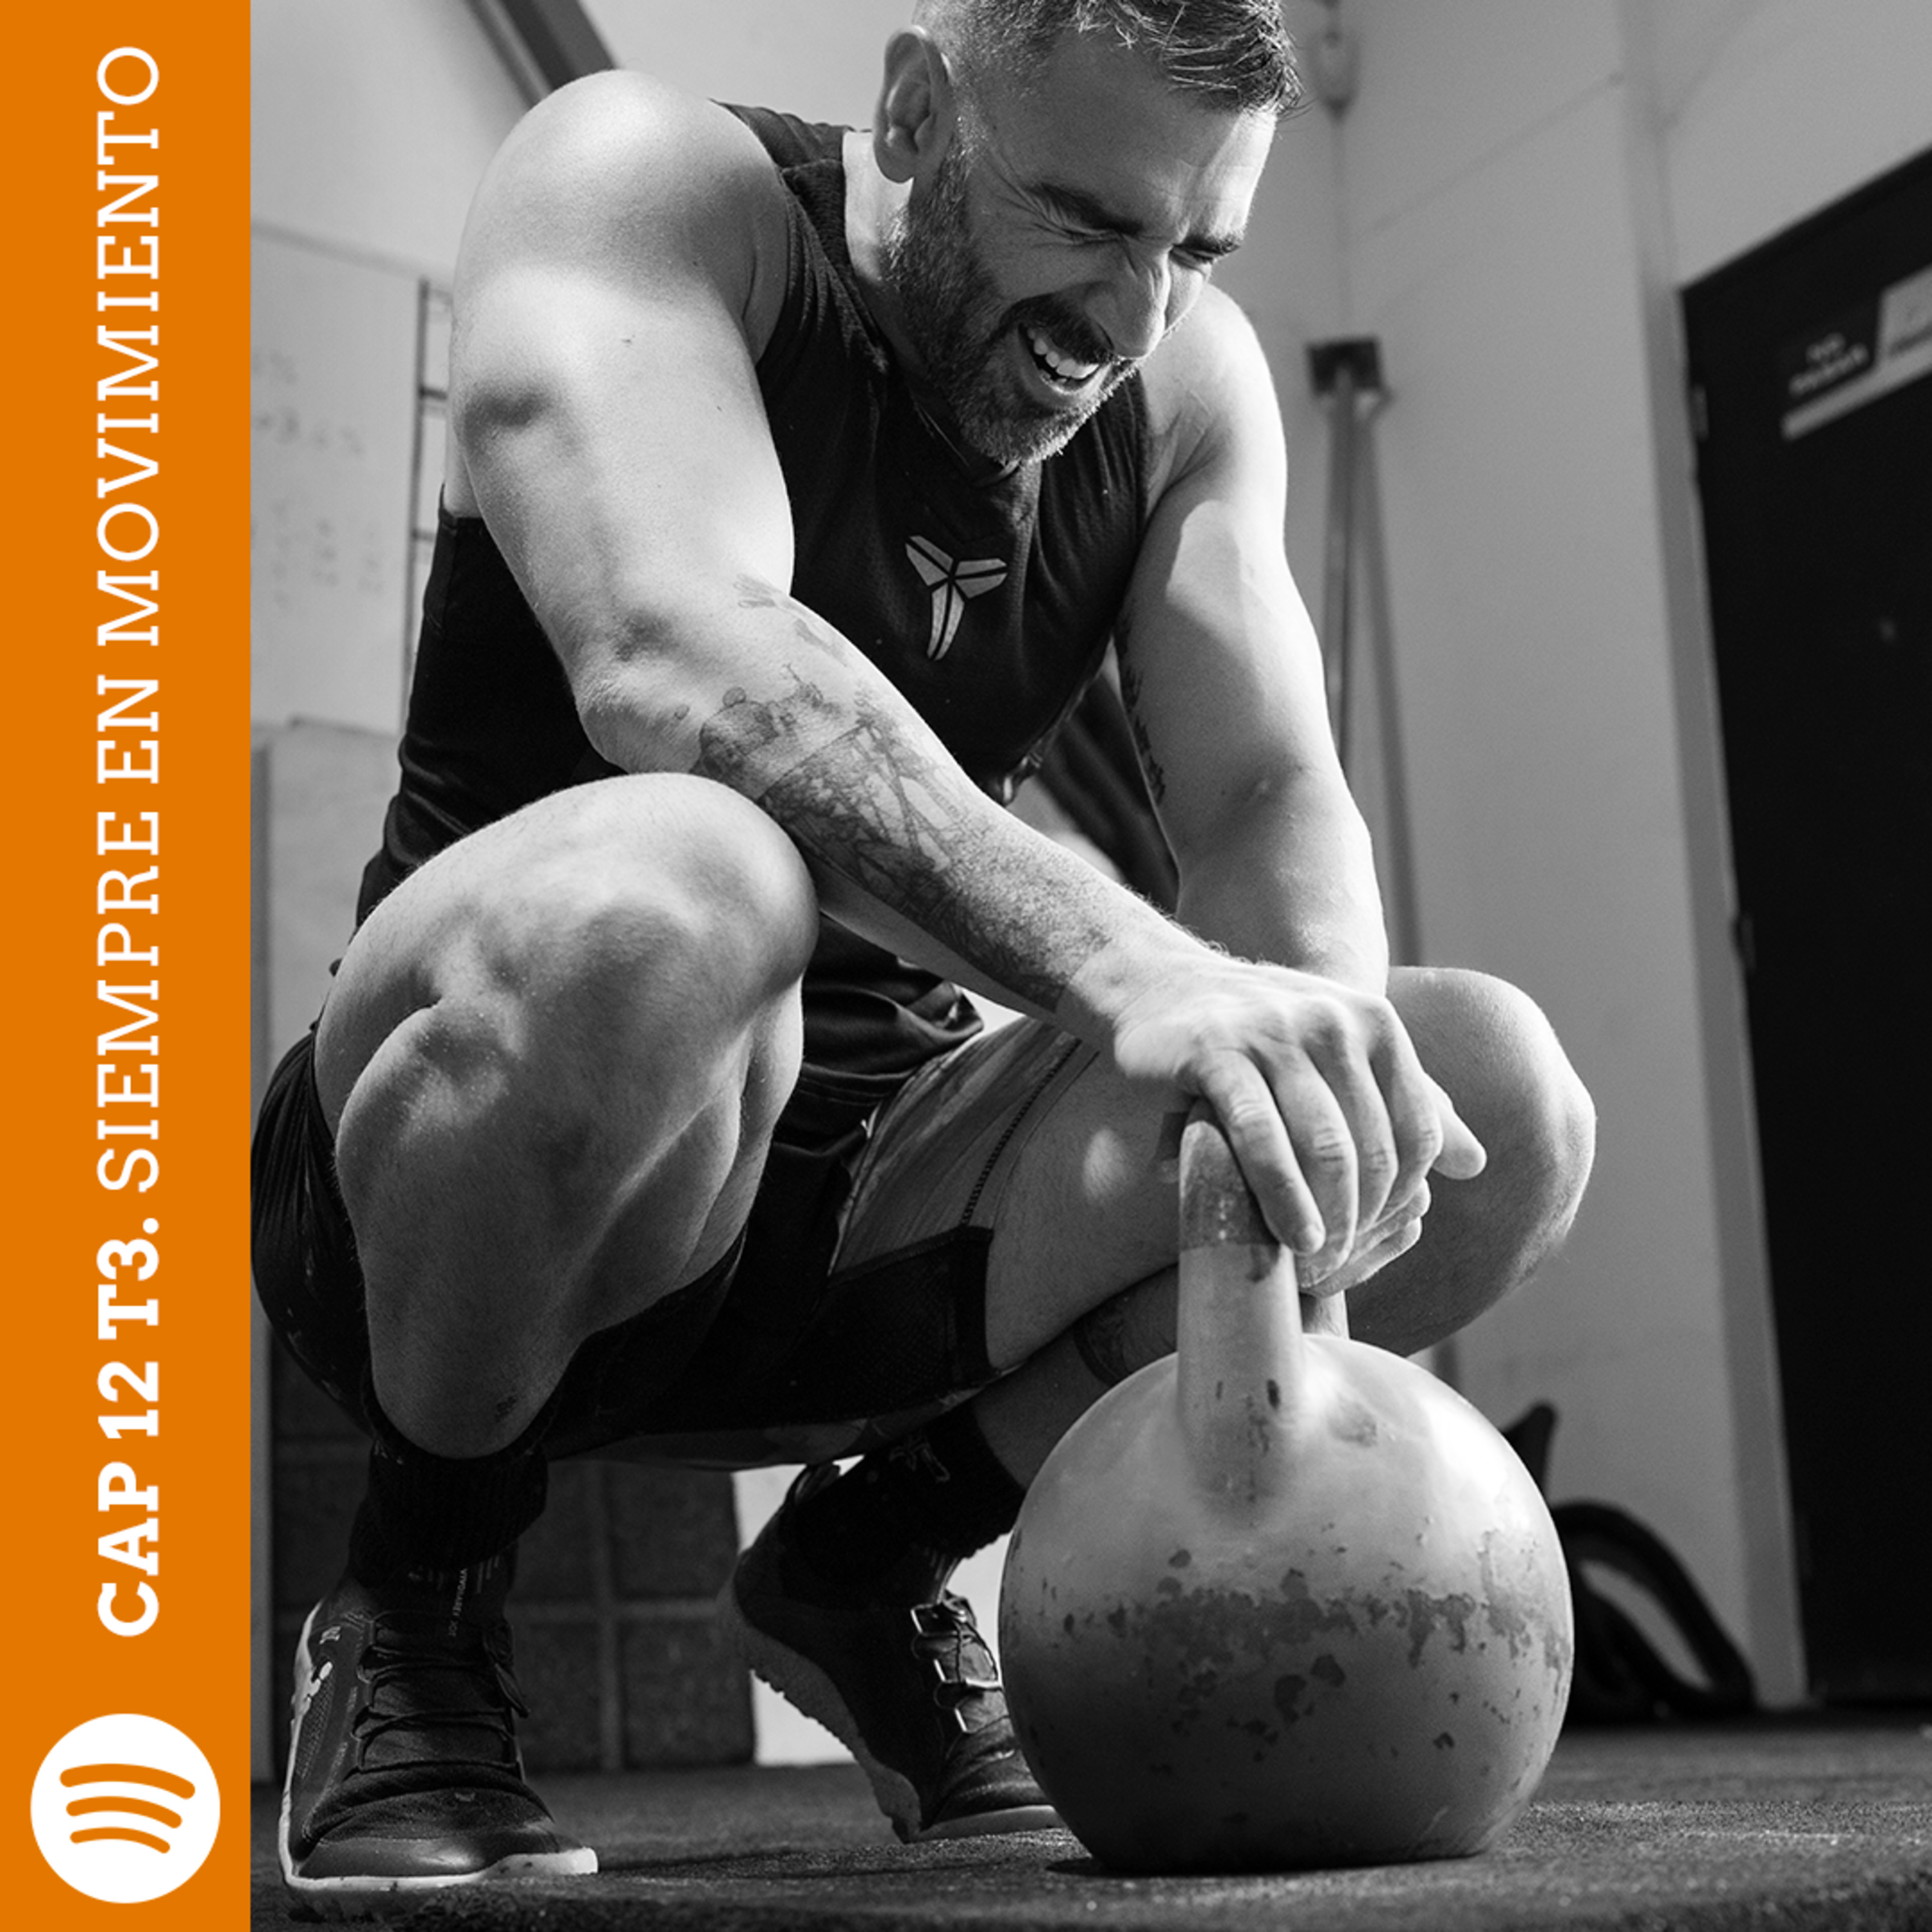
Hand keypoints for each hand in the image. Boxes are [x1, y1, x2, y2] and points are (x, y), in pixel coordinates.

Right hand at [1114, 956, 1484, 1276]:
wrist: (1162, 984)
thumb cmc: (1260, 1031)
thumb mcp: (1341, 1052)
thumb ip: (1408, 1102)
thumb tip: (1475, 1164)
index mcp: (1375, 1023)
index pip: (1417, 1131)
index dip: (1402, 1198)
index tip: (1372, 1239)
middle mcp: (1333, 1022)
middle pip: (1374, 1148)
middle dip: (1362, 1220)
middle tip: (1338, 1266)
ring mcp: (1272, 1034)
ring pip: (1324, 1146)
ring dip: (1328, 1218)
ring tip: (1316, 1262)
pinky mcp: (1214, 1052)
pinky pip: (1258, 1135)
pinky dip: (1280, 1193)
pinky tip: (1288, 1233)